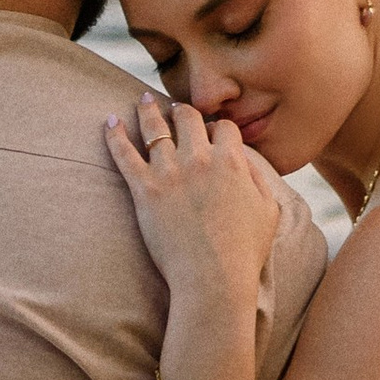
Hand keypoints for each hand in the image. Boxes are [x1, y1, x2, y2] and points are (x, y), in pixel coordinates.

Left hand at [103, 92, 283, 306]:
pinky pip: (124, 153)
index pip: (222, 127)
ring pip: (154, 128)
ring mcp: (169, 172)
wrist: (213, 278)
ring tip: (143, 100)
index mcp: (230, 161)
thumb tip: (247, 160)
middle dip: (182, 110)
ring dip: (148, 110)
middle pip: (187, 117)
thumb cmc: (244, 251)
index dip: (218, 127)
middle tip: (174, 108)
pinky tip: (110, 121)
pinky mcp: (144, 189)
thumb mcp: (269, 210)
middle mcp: (198, 158)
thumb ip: (260, 179)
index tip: (211, 131)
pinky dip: (115, 135)